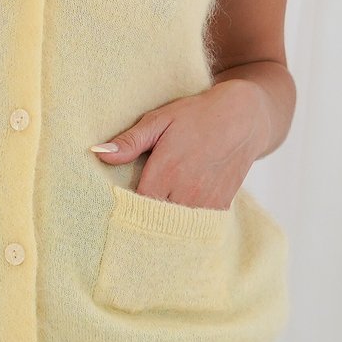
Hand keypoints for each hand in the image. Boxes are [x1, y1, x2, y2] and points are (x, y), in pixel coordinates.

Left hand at [89, 82, 268, 208]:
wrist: (243, 118)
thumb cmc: (196, 115)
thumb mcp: (159, 120)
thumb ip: (130, 141)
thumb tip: (98, 154)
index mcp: (166, 171)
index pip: (135, 205)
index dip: (125, 206)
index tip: (117, 201)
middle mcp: (186, 191)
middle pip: (154, 219)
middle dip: (142, 216)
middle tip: (133, 211)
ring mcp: (205, 201)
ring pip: (175, 226)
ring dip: (163, 221)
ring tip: (154, 211)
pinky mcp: (220, 206)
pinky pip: (195, 225)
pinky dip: (184, 223)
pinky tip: (176, 212)